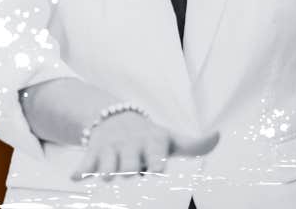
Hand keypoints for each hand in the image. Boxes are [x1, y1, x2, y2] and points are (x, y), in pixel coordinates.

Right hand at [71, 111, 219, 180]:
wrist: (116, 119)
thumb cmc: (150, 138)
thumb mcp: (172, 139)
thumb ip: (195, 144)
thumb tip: (218, 134)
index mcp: (153, 142)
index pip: (155, 154)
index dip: (156, 162)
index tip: (156, 168)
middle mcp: (132, 145)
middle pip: (130, 166)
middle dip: (130, 169)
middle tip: (131, 170)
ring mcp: (112, 149)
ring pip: (108, 167)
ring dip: (107, 171)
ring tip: (108, 173)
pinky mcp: (94, 152)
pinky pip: (85, 163)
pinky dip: (81, 170)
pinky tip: (77, 176)